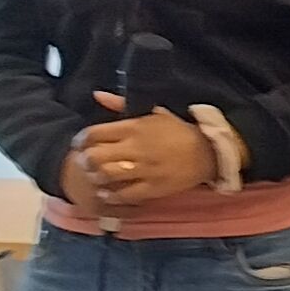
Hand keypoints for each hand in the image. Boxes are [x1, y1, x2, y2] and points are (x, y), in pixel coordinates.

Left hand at [69, 94, 209, 209]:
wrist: (208, 151)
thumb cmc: (178, 130)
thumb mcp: (153, 111)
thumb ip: (121, 104)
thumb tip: (96, 95)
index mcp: (134, 127)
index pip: (94, 133)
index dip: (81, 141)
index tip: (81, 145)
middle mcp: (136, 149)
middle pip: (95, 157)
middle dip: (85, 160)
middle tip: (86, 163)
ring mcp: (145, 170)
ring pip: (107, 176)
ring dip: (96, 177)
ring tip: (96, 177)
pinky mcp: (154, 188)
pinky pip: (125, 195)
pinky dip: (112, 195)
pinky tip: (108, 192)